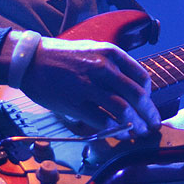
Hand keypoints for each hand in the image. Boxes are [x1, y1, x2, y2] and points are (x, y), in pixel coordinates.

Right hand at [14, 36, 160, 137]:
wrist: (30, 60)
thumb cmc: (62, 56)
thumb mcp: (92, 49)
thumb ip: (112, 64)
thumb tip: (131, 87)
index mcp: (110, 53)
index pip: (141, 77)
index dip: (148, 95)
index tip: (147, 104)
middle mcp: (102, 68)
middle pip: (136, 96)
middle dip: (149, 114)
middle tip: (153, 125)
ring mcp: (89, 86)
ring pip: (123, 110)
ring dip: (136, 125)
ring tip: (140, 133)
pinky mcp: (75, 104)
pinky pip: (103, 121)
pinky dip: (116, 130)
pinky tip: (120, 134)